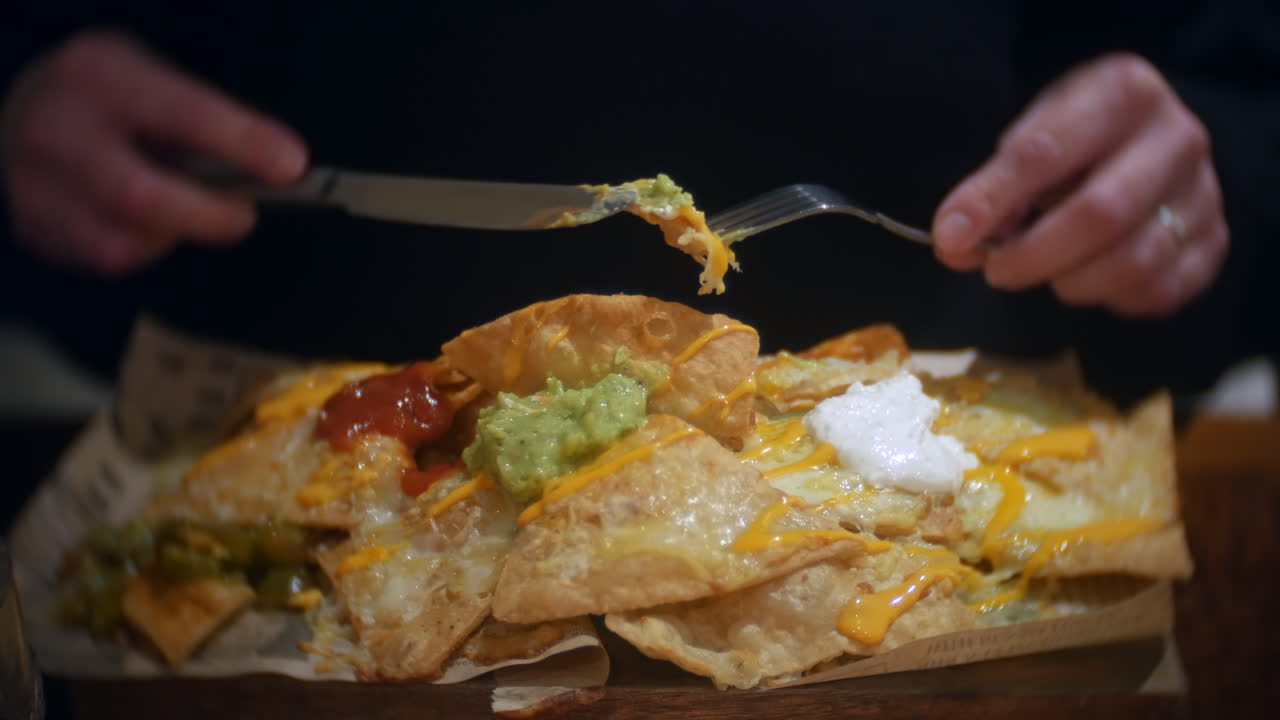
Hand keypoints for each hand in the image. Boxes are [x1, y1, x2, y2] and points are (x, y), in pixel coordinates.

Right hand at [1, 30, 306, 274]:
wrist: (22, 114)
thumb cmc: (110, 102)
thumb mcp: (152, 81)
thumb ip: (206, 120)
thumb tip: (279, 165)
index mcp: (100, 75)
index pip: (182, 112)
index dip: (242, 142)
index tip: (291, 165)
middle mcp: (58, 128)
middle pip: (141, 196)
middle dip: (208, 215)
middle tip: (244, 214)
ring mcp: (36, 184)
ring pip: (123, 241)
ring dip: (174, 236)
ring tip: (186, 211)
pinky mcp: (34, 227)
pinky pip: (106, 261)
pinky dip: (145, 249)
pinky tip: (148, 225)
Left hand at [932, 53, 1227, 316]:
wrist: (1145, 141)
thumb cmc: (1076, 138)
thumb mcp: (1029, 138)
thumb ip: (990, 188)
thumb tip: (954, 243)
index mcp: (1122, 93)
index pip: (1045, 154)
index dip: (991, 202)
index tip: (951, 238)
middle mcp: (1176, 138)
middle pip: (1099, 215)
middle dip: (1032, 256)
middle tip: (997, 271)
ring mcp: (1203, 193)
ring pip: (1132, 263)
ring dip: (1070, 283)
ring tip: (1044, 272)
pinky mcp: (1214, 242)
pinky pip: (1157, 293)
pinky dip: (1109, 300)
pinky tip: (1086, 279)